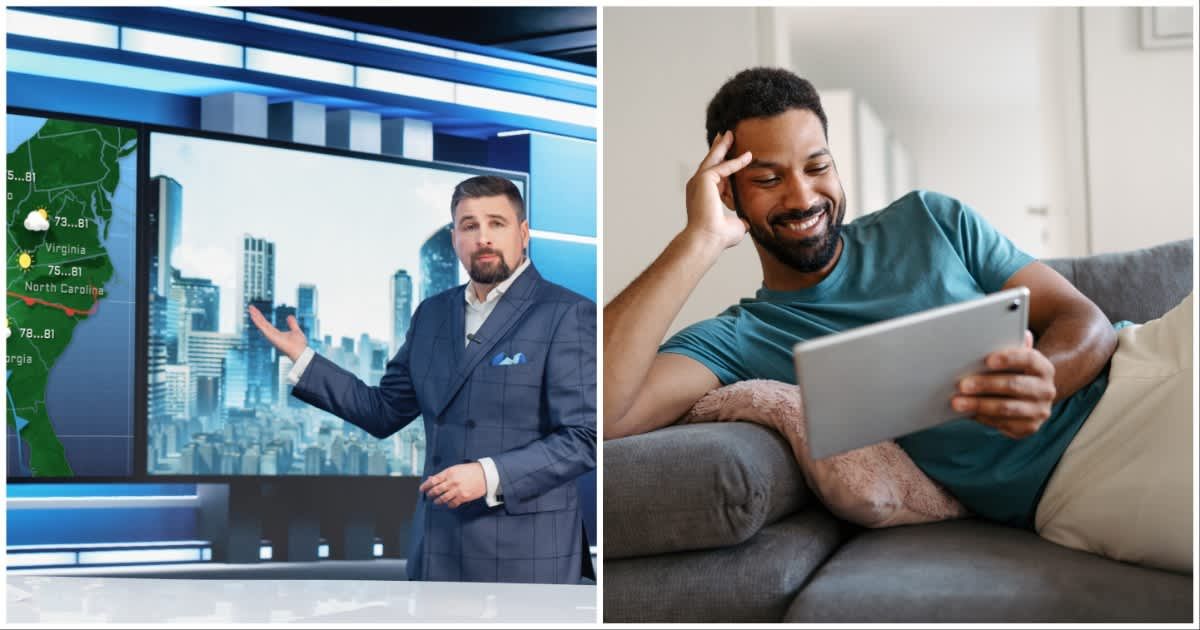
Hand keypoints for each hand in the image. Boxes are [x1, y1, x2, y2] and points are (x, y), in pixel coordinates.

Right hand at [247, 305, 307, 361]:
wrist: (302, 352)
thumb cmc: (299, 345)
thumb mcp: (296, 330)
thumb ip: (292, 324)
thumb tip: (289, 316)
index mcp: (276, 334)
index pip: (266, 324)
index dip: (261, 317)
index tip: (256, 310)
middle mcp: (272, 335)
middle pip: (262, 323)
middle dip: (256, 315)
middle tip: (250, 307)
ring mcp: (271, 336)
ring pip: (261, 324)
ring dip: (256, 316)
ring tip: (250, 308)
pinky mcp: (272, 337)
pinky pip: (264, 328)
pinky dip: (258, 322)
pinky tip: (254, 316)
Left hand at [419, 463, 485, 507]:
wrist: (485, 475)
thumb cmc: (470, 470)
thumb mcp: (455, 469)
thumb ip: (443, 475)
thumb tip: (431, 479)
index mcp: (449, 473)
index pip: (433, 480)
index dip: (425, 486)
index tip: (422, 489)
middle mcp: (452, 481)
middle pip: (436, 490)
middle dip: (430, 494)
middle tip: (429, 495)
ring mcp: (457, 490)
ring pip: (442, 498)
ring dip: (438, 501)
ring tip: (436, 501)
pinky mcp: (463, 497)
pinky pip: (452, 503)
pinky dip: (449, 504)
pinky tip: (448, 503)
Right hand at [683, 130, 752, 249]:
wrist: (708, 239)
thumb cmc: (719, 237)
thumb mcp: (735, 225)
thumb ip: (740, 218)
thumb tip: (748, 221)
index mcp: (703, 195)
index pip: (716, 176)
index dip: (725, 166)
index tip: (733, 156)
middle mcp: (698, 187)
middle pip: (710, 162)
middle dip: (719, 148)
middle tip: (726, 135)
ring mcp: (699, 182)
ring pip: (714, 159)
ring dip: (723, 146)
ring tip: (731, 134)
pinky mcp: (704, 179)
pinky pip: (723, 167)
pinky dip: (736, 162)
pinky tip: (748, 157)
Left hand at [952, 330, 1055, 438]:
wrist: (1033, 397)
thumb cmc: (1015, 372)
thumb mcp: (1015, 359)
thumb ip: (1007, 346)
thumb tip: (998, 329)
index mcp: (1043, 368)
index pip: (1029, 359)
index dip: (1009, 359)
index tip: (987, 360)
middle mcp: (1046, 390)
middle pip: (1014, 385)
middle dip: (985, 385)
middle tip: (961, 385)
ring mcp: (1040, 411)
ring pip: (1006, 408)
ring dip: (979, 405)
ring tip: (957, 402)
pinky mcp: (1029, 428)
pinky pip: (1003, 424)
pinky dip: (983, 418)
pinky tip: (968, 413)